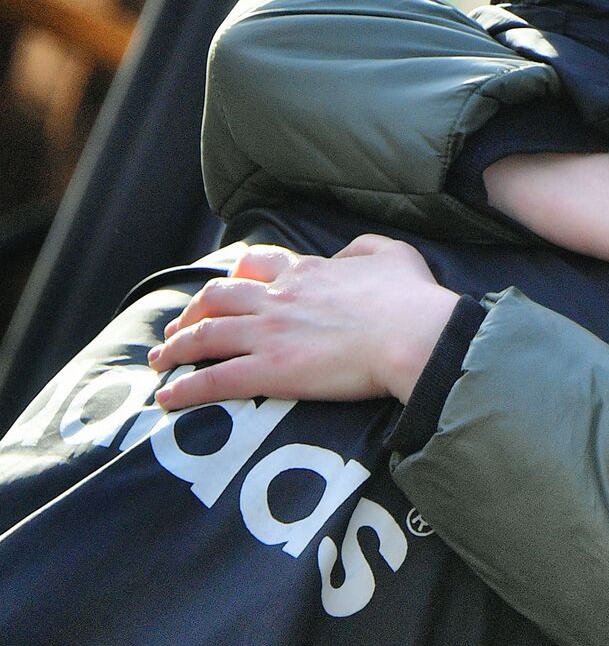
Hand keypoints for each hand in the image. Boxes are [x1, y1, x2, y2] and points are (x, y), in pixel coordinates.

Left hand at [149, 235, 457, 409]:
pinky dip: (186, 388)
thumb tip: (344, 255)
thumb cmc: (410, 299)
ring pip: (205, 334)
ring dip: (176, 348)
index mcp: (306, 271)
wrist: (412, 334)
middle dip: (192, 311)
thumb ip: (363, 248)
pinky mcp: (270, 370)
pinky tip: (168, 397)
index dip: (235, 276)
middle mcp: (278, 298)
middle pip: (217, 297)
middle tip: (181, 328)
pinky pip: (215, 378)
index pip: (257, 265)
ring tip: (160, 361)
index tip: (226, 290)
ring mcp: (270, 333)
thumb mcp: (392, 253)